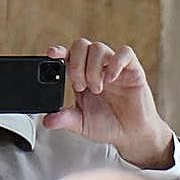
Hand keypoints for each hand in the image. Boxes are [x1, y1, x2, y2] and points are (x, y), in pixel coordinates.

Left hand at [42, 39, 174, 168]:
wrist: (131, 135)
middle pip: (81, 45)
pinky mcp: (132, 69)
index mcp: (81, 76)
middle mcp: (96, 68)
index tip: (51, 54)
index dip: (59, 50)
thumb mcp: (81, 124)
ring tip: (97, 89)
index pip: (68, 55)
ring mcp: (114, 67)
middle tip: (79, 86)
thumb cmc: (107, 125)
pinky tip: (111, 80)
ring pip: (98, 47)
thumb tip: (46, 120)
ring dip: (93, 68)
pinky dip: (115, 63)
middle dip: (76, 64)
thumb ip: (64, 119)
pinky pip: (125, 53)